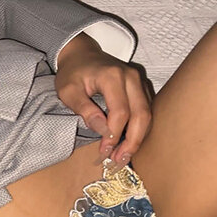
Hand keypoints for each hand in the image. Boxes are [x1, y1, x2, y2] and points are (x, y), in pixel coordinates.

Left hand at [55, 33, 151, 168]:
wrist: (81, 54)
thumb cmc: (72, 73)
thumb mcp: (68, 91)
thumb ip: (85, 109)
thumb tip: (102, 130)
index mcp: (112, 76)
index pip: (120, 111)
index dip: (114, 135)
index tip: (104, 152)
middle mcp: (131, 77)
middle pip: (141, 115)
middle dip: (131, 141)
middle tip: (118, 161)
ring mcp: (139, 81)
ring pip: (147, 114)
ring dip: (137, 138)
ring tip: (123, 156)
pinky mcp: (141, 87)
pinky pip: (146, 110)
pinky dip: (139, 129)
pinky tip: (128, 143)